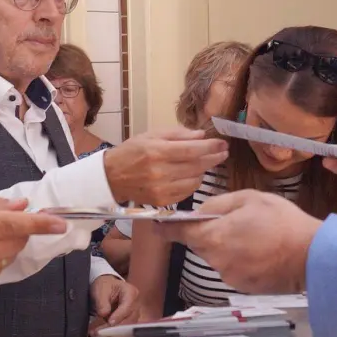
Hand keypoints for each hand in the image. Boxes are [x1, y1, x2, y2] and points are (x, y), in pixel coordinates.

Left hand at [89, 275, 142, 330]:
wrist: (104, 288)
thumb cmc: (104, 286)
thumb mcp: (100, 289)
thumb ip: (102, 302)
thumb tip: (104, 313)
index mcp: (131, 292)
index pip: (127, 306)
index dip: (119, 315)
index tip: (110, 322)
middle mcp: (135, 304)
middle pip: (129, 319)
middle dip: (114, 327)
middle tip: (99, 331)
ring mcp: (133, 313)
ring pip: (126, 326)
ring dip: (112, 331)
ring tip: (97, 332)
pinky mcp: (128, 321)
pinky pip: (122, 329)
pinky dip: (111, 332)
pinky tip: (100, 332)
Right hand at [102, 128, 227, 205]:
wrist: (112, 177)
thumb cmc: (133, 151)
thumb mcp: (152, 135)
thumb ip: (178, 134)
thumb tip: (202, 135)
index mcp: (157, 152)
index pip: (192, 150)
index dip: (211, 147)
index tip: (223, 143)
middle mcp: (160, 172)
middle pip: (197, 166)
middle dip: (213, 158)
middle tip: (223, 152)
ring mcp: (162, 189)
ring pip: (195, 180)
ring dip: (203, 170)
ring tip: (205, 162)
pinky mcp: (162, 201)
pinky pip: (187, 191)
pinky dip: (194, 182)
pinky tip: (193, 174)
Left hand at [161, 190, 319, 294]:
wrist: (311, 255)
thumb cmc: (282, 222)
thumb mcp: (250, 199)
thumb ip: (219, 205)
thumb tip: (202, 213)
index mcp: (214, 237)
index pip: (179, 234)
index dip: (167, 229)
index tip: (158, 226)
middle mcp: (216, 261)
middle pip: (202, 245)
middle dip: (212, 234)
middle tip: (238, 222)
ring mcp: (230, 277)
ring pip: (219, 258)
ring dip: (229, 247)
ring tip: (256, 237)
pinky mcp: (244, 288)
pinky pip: (234, 270)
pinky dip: (242, 261)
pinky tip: (262, 253)